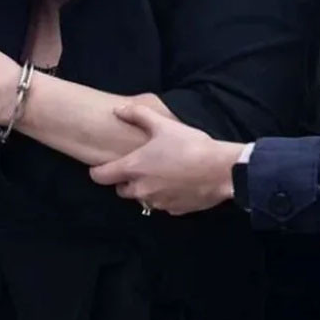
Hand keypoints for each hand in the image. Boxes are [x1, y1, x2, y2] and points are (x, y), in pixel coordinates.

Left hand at [90, 105, 244, 214]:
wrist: (221, 170)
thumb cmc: (190, 145)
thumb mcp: (163, 125)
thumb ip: (137, 115)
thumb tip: (118, 110)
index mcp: (133, 168)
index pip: (100, 177)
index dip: (97, 171)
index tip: (103, 166)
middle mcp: (141, 189)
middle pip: (120, 190)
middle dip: (125, 181)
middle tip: (140, 166)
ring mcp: (158, 202)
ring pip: (142, 198)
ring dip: (146, 189)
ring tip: (162, 173)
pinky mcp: (174, 210)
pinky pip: (163, 204)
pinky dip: (166, 196)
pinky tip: (178, 183)